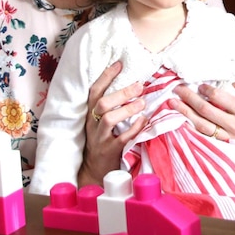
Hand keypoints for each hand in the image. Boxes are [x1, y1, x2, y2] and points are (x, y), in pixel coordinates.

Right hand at [78, 61, 145, 186]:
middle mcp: (92, 124)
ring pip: (108, 119)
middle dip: (121, 93)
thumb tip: (131, 85)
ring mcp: (99, 138)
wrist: (94, 170)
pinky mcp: (109, 151)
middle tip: (139, 85)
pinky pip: (121, 138)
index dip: (106, 76)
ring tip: (142, 103)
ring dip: (127, 109)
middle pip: (101, 103)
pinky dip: (134, 128)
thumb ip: (111, 106)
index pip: (94, 90)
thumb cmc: (102, 140)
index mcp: (90, 113)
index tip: (120, 64)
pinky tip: (144, 121)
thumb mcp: (100, 122)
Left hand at [170, 77, 234, 151]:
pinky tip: (179, 118)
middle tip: (178, 89)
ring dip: (185, 113)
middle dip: (190, 98)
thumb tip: (229, 76)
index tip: (199, 84)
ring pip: (201, 125)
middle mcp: (234, 125)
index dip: (206, 90)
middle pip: (206, 111)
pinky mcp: (221, 143)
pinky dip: (189, 126)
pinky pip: (202, 135)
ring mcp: (226, 136)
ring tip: (172, 103)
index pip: (219, 98)